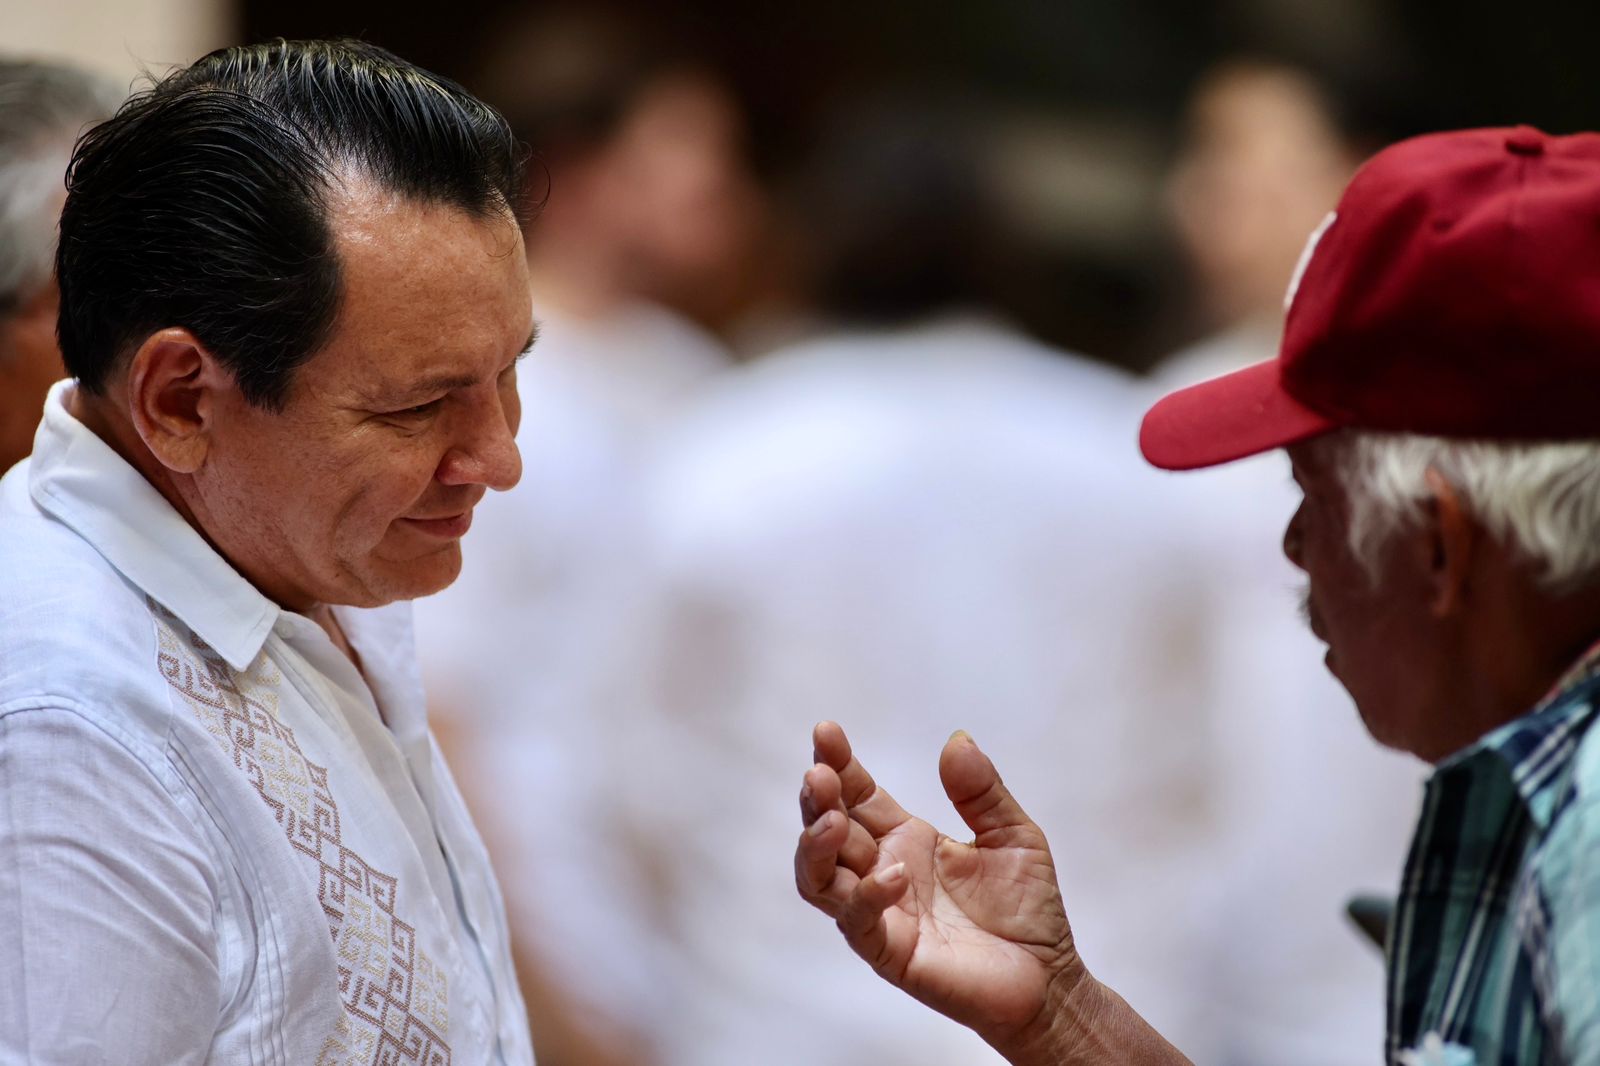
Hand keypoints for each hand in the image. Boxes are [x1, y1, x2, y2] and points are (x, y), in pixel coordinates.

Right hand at [794, 721, 1083, 1060]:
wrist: (1049, 979)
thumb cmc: (1029, 910)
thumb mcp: (1014, 835)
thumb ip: (982, 791)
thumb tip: (956, 739)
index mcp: (906, 837)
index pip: (858, 794)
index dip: (838, 764)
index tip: (826, 731)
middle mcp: (882, 869)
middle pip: (826, 829)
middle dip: (817, 799)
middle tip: (818, 775)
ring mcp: (881, 911)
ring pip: (818, 878)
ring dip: (815, 846)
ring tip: (830, 818)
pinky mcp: (889, 951)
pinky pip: (857, 922)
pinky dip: (865, 896)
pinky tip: (892, 875)